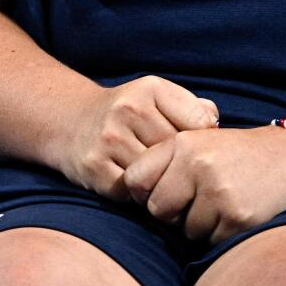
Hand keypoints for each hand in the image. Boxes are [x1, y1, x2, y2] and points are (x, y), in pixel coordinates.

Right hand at [49, 76, 219, 201]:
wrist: (69, 121)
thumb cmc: (126, 114)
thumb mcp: (156, 98)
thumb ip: (192, 107)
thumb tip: (216, 127)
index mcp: (150, 89)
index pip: (199, 123)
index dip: (204, 142)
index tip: (198, 150)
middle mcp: (128, 109)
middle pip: (178, 152)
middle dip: (184, 166)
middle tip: (183, 174)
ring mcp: (109, 139)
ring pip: (158, 175)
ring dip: (164, 184)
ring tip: (164, 182)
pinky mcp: (95, 167)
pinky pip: (133, 193)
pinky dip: (141, 196)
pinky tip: (142, 189)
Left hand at [122, 125, 285, 243]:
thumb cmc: (235, 154)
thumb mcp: (198, 141)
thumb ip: (163, 161)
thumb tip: (130, 194)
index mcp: (182, 143)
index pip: (136, 179)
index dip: (144, 192)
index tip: (159, 193)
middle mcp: (197, 165)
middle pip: (157, 210)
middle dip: (172, 213)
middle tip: (196, 201)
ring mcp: (218, 192)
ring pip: (186, 229)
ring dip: (200, 224)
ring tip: (222, 201)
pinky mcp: (237, 217)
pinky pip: (211, 240)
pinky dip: (220, 233)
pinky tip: (236, 212)